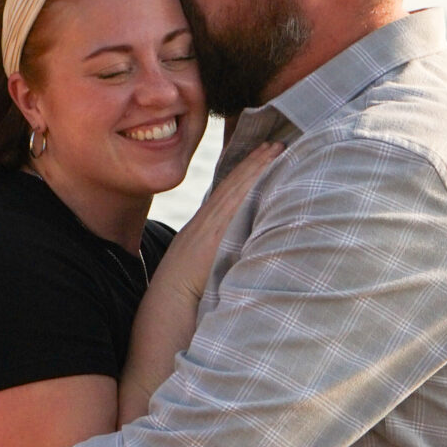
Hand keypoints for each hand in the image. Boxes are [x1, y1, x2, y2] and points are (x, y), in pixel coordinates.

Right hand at [162, 139, 284, 302]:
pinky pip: (237, 199)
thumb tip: (239, 256)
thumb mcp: (202, 268)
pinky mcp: (216, 232)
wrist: (170, 302)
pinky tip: (266, 169)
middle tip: (275, 144)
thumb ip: (219, 256)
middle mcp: (205, 220)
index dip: (243, 173)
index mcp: (202, 229)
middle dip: (254, 161)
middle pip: (233, 182)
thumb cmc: (186, 294)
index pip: (225, 192)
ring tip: (276, 149)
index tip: (259, 157)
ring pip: (237, 186)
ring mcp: (210, 224)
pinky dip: (251, 182)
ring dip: (257, 166)